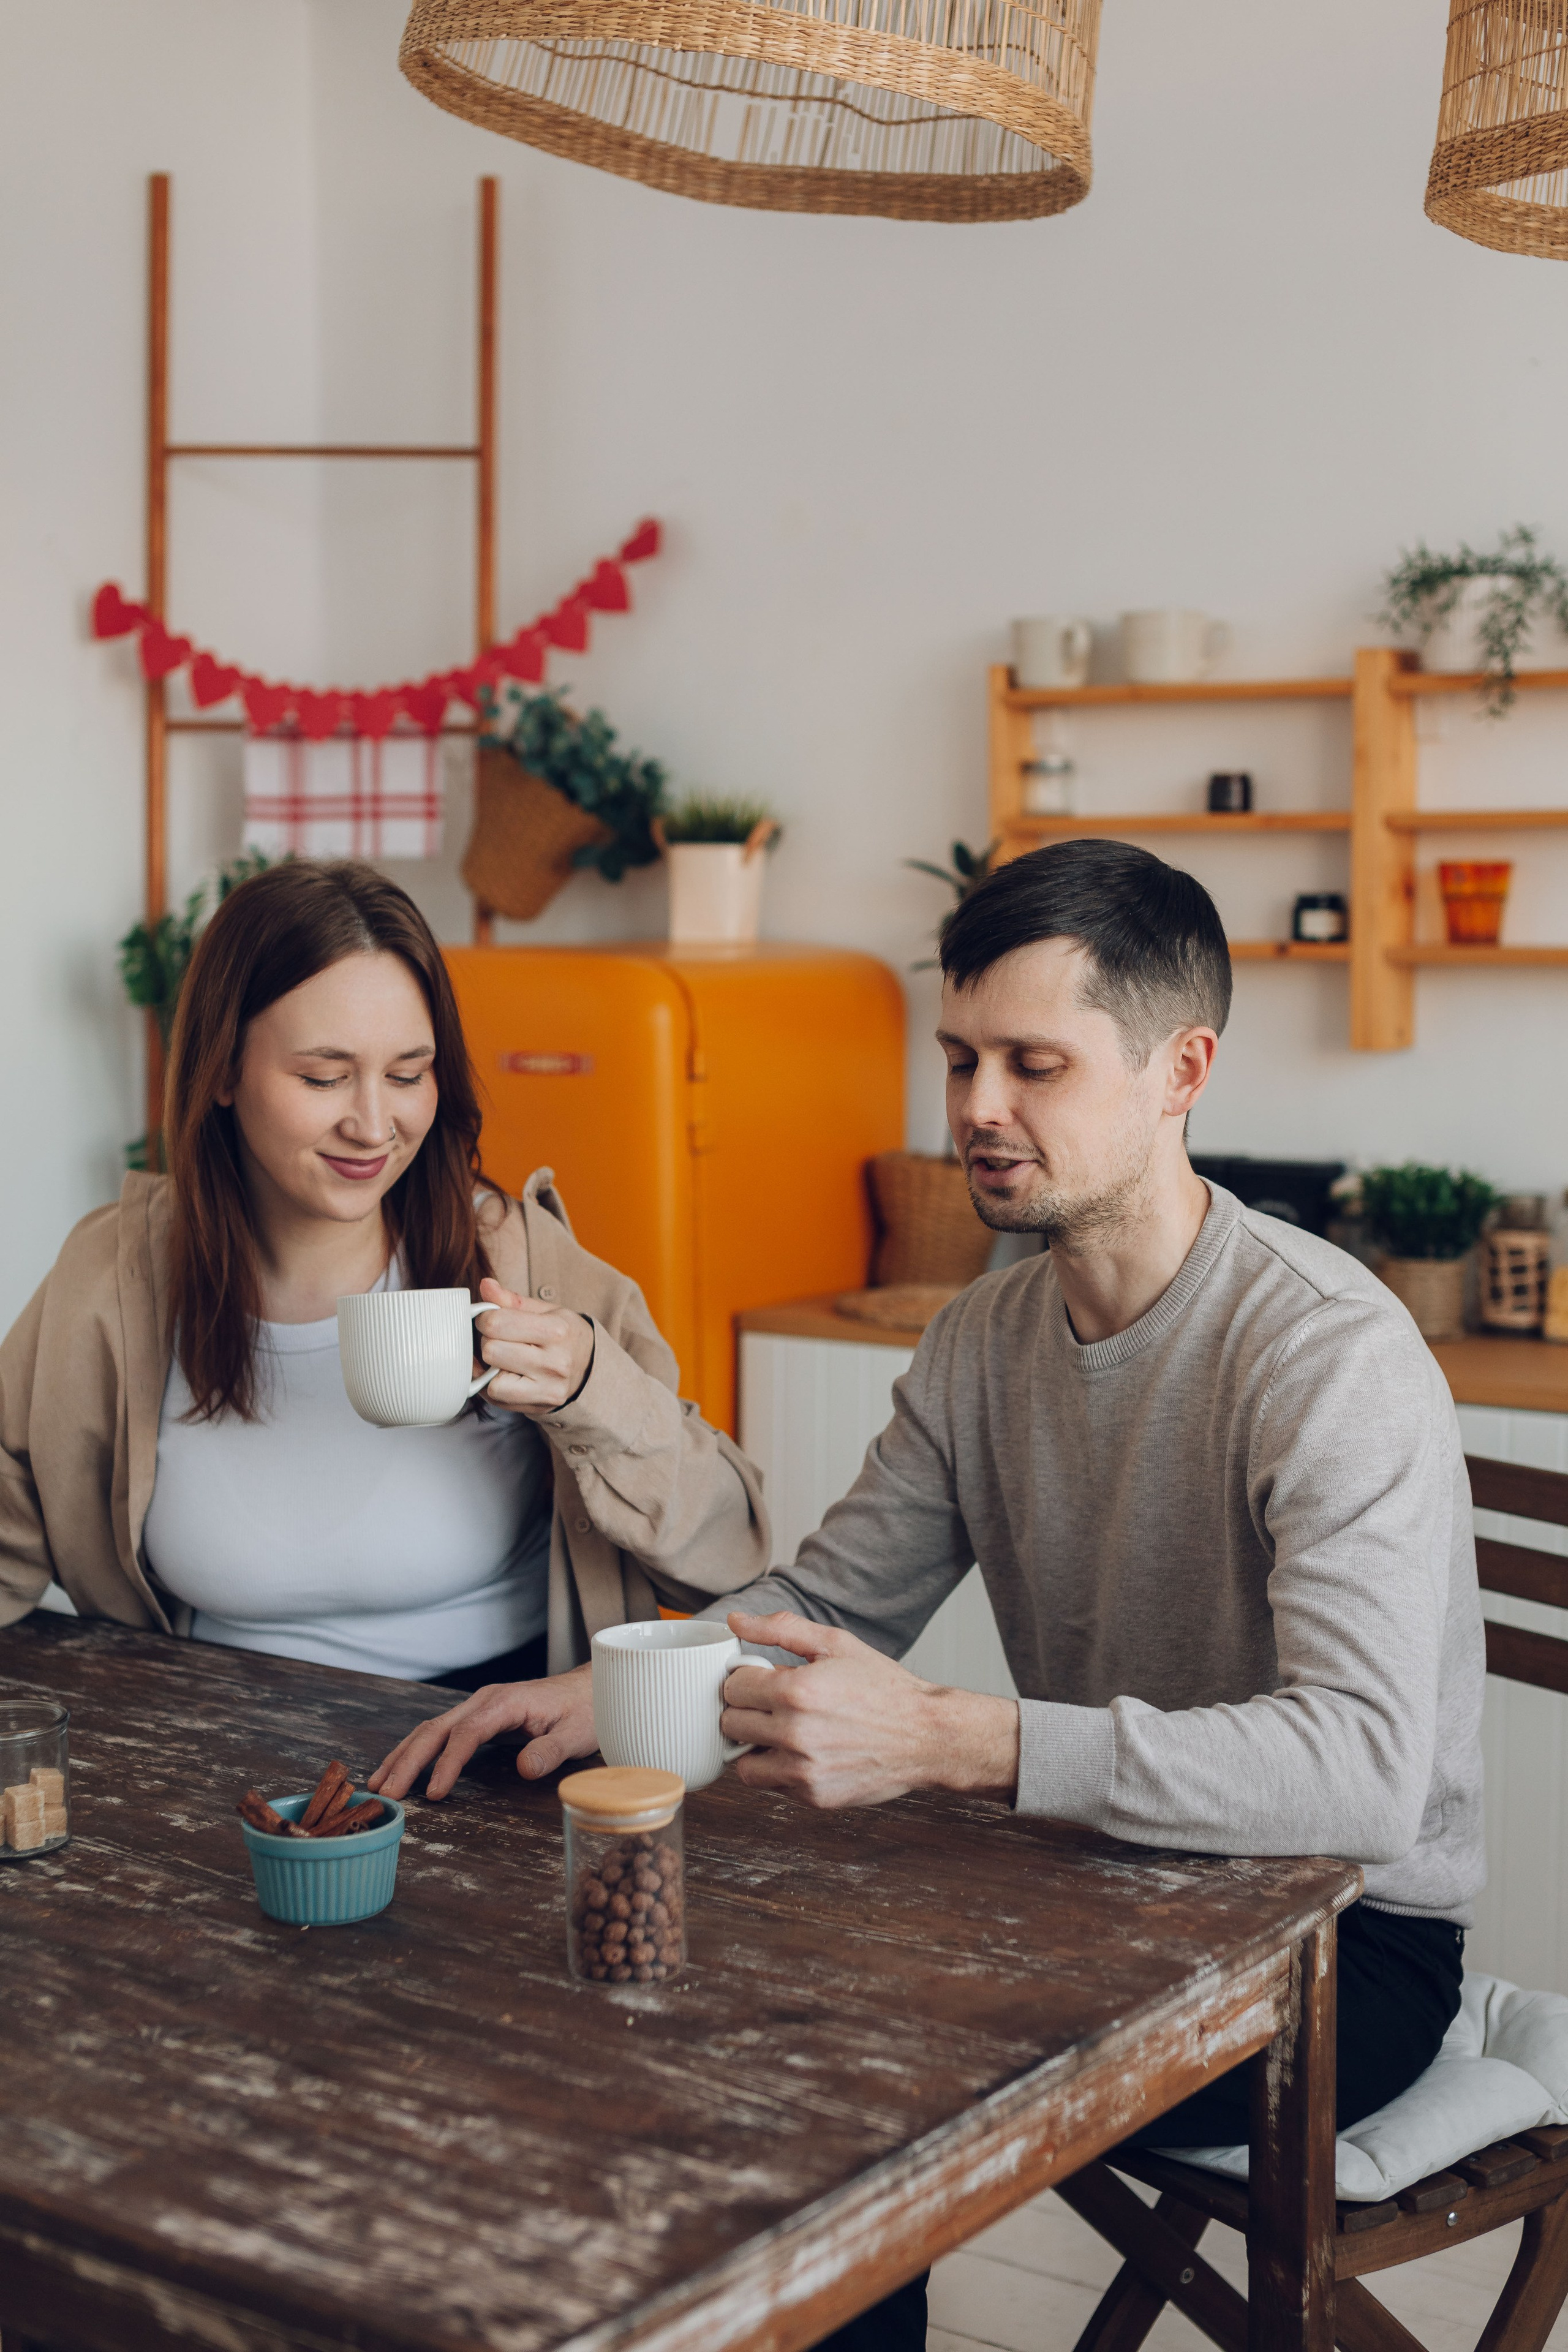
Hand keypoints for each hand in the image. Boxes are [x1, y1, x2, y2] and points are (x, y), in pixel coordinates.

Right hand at [368, 1663, 595, 1800]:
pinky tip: (401, 1768)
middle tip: (386, 1793)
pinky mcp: (478, 1717)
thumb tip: (525, 1769)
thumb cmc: (585, 1711)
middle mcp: (485, 1701)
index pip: (467, 1733)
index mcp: (506, 1702)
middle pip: (436, 1729)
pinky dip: (417, 1750)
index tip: (433, 1792)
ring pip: (431, 1729)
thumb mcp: (576, 1734)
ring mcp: (479, 1707)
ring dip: (404, 1755)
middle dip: (408, 1760)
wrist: (591, 1689)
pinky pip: (441, 1733)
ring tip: (379, 1784)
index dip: (447, 1763)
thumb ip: (551, 1751)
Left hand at [474, 1277, 594, 1415]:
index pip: (497, 1323)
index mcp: (557, 1330)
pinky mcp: (538, 1406)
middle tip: (499, 1338)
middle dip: (488, 1341)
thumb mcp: (546, 1311)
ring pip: (491, 1379)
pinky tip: (504, 1374)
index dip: (485, 1318)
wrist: (591, 1368)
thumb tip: (485, 1285)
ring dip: (489, 1366)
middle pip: (491, 1350)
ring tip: (503, 1358)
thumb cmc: (564, 1336)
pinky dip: (492, 1384)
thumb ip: (512, 1300)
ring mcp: (547, 1388)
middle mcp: (555, 1362)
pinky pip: (496, 1397)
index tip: (491, 1318)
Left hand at [720, 1610, 1019, 1808]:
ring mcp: (802, 1770)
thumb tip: (735, 1621)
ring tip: (782, 1730)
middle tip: (772, 1704)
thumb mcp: (836, 1644)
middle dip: (746, 1710)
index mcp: (795, 1691)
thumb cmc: (884, 1688)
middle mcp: (794, 1734)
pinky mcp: (812, 1796)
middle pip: (730, 1724)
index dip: (745, 1679)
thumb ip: (780, 1629)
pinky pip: (770, 1784)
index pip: (732, 1687)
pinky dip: (778, 1769)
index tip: (761, 1680)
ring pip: (742, 1762)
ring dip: (755, 1745)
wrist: (926, 1736)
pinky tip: (802, 1751)